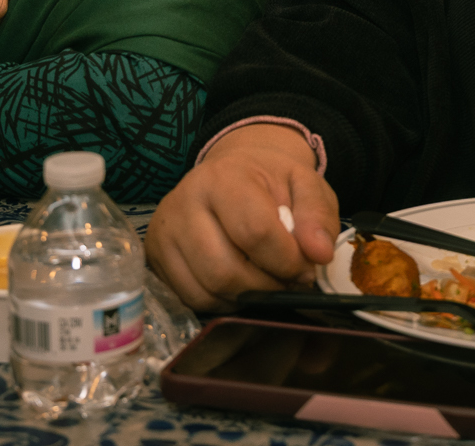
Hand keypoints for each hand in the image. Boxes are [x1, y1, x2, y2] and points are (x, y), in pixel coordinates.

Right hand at [146, 124, 338, 310]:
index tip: (306, 268)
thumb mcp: (304, 184)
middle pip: (226, 271)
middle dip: (267, 287)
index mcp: (223, 177)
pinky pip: (191, 298)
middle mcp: (184, 202)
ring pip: (207, 290)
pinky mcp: (156, 256)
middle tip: (286, 280)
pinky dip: (223, 302)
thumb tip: (319, 254)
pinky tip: (240, 284)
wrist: (231, 172)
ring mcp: (165, 232)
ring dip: (246, 298)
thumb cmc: (268, 181)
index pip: (254, 232)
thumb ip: (317, 215)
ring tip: (265, 280)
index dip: (287, 261)